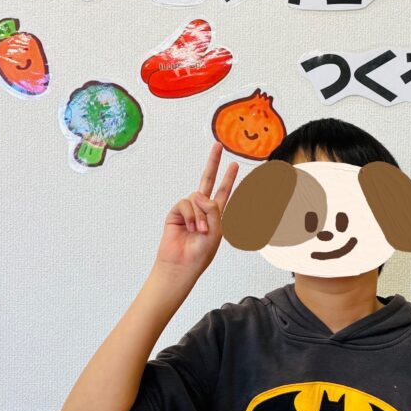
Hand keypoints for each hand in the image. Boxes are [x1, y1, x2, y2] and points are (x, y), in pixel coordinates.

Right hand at [156, 142, 238, 278]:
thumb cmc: (200, 253)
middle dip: (213, 163)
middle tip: (218, 146)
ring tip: (198, 231)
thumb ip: (213, 210)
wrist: (182, 264)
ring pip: (197, 197)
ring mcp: (189, 210)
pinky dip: (190, 215)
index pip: (224, 192)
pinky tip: (189, 228)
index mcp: (216, 215)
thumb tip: (200, 194)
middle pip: (208, 181)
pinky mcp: (177, 212)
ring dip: (200, 215)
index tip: (233, 165)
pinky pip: (186, 203)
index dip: (228, 179)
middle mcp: (203, 209)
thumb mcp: (215, 232)